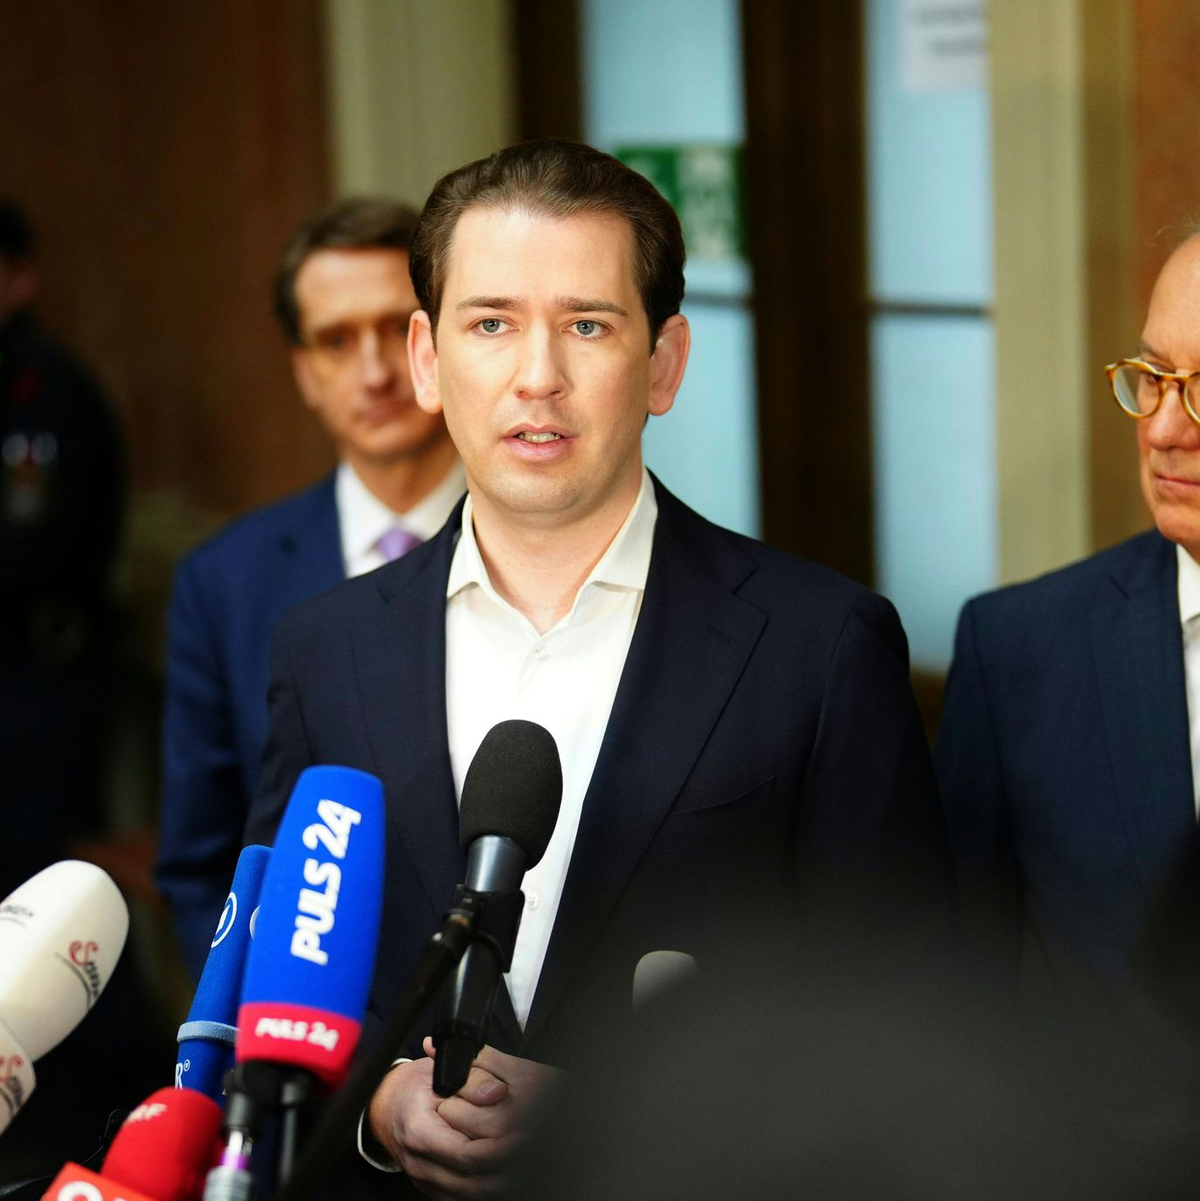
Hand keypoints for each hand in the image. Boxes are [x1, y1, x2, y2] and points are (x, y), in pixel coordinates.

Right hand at [366, 1040, 560, 1199]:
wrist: (386, 1107)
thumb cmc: (414, 1086)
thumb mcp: (439, 1071)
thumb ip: (472, 1081)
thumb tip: (498, 1093)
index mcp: (420, 1132)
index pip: (468, 1154)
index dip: (501, 1148)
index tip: (525, 1135)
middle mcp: (420, 1163)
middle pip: (474, 1183)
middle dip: (509, 1169)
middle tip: (533, 1148)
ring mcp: (426, 1181)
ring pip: (472, 1196)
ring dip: (502, 1181)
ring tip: (526, 1160)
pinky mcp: (434, 1189)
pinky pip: (464, 1198)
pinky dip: (487, 1186)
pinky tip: (505, 1171)